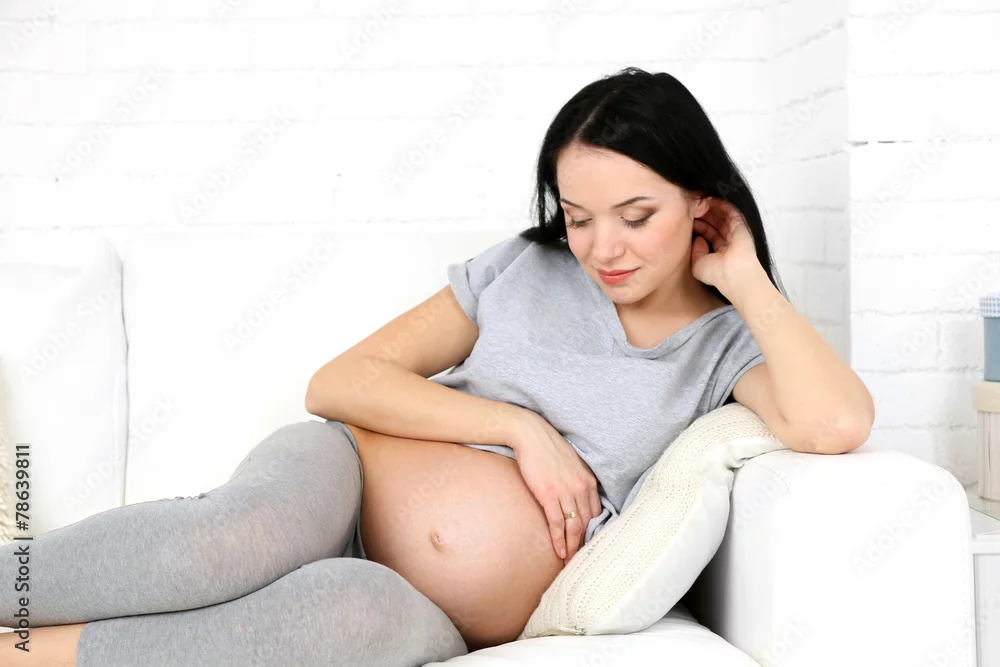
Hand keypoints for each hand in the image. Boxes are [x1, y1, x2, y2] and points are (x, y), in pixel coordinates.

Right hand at [507, 409, 601, 565]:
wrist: (530, 434)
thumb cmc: (548, 449)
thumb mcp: (571, 464)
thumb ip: (578, 482)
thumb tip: (578, 500)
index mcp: (589, 480)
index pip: (596, 513)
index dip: (593, 533)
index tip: (590, 547)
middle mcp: (581, 487)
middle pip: (588, 523)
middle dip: (585, 545)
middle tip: (583, 562)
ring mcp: (565, 491)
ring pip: (575, 526)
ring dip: (573, 547)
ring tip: (571, 563)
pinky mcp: (548, 494)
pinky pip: (557, 523)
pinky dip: (559, 540)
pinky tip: (559, 552)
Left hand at [690, 197, 760, 292]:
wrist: (732, 273)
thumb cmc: (715, 273)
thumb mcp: (697, 263)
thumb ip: (695, 250)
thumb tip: (698, 238)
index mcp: (717, 251)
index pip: (707, 232)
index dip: (697, 223)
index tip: (685, 217)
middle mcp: (726, 241)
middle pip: (713, 222)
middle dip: (702, 213)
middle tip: (690, 206)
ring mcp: (734, 233)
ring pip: (721, 215)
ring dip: (710, 207)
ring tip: (698, 200)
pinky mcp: (741, 225)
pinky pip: (730, 211)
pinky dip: (721, 204)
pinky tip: (710, 199)